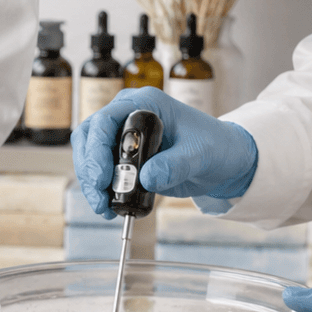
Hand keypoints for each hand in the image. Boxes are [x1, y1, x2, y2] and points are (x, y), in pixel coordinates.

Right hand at [72, 87, 258, 218]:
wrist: (222, 159)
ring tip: (104, 207)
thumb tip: (147, 178)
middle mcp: (129, 115)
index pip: (106, 120)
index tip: (102, 177)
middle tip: (99, 197)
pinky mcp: (123, 155)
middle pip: (90, 136)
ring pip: (89, 154)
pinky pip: (100, 169)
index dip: (97, 148)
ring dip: (91, 182)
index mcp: (146, 104)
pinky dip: (100, 188)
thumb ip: (175, 165)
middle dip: (89, 169)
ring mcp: (123, 135)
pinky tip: (109, 206)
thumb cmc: (214, 147)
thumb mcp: (200, 155)